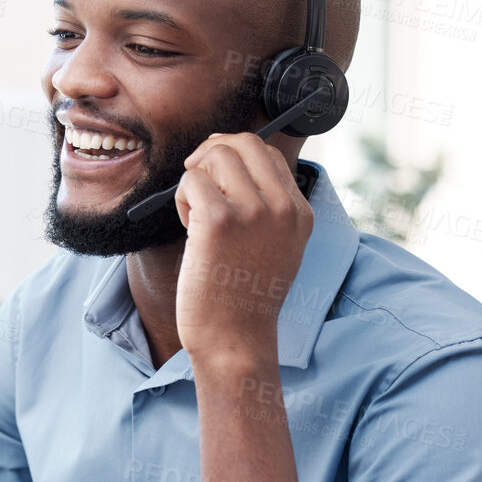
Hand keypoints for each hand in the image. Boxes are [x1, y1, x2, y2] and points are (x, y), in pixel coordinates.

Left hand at [173, 133, 312, 367]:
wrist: (234, 339)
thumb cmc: (242, 298)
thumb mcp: (275, 248)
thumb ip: (266, 209)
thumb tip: (227, 165)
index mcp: (300, 212)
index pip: (268, 152)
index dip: (233, 155)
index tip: (214, 176)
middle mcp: (282, 207)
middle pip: (243, 142)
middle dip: (211, 154)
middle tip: (196, 181)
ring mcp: (253, 211)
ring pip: (215, 155)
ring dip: (195, 180)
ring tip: (195, 216)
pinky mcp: (219, 221)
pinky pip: (191, 180)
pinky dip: (181, 199)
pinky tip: (188, 229)